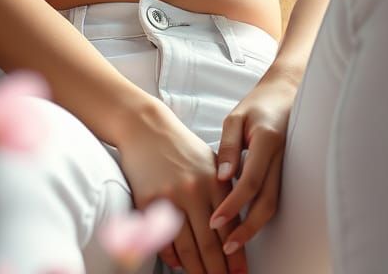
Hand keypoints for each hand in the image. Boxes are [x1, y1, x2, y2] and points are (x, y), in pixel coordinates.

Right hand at [116, 100, 249, 273]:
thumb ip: (223, 191)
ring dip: (198, 271)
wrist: (146, 127)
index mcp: (213, 181)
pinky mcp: (148, 202)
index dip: (236, 256)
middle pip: (209, 244)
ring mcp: (169, 198)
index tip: (241, 273)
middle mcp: (193, 191)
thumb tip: (232, 229)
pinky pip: (163, 239)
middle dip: (219, 271)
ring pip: (187, 248)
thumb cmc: (180, 145)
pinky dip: (172, 256)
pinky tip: (180, 265)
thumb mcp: (210, 162)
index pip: (229, 228)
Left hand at [207, 74, 297, 256]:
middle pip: (266, 202)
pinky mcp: (284, 171)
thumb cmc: (259, 103)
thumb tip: (222, 177)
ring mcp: (285, 166)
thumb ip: (228, 146)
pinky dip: (259, 215)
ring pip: (273, 204)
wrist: (286, 93)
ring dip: (254, 227)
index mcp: (266, 141)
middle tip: (225, 246)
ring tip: (233, 243)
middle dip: (247, 228)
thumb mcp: (236, 117)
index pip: (250, 181)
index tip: (215, 221)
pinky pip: (273, 196)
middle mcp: (279, 158)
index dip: (233, 205)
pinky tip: (244, 225)